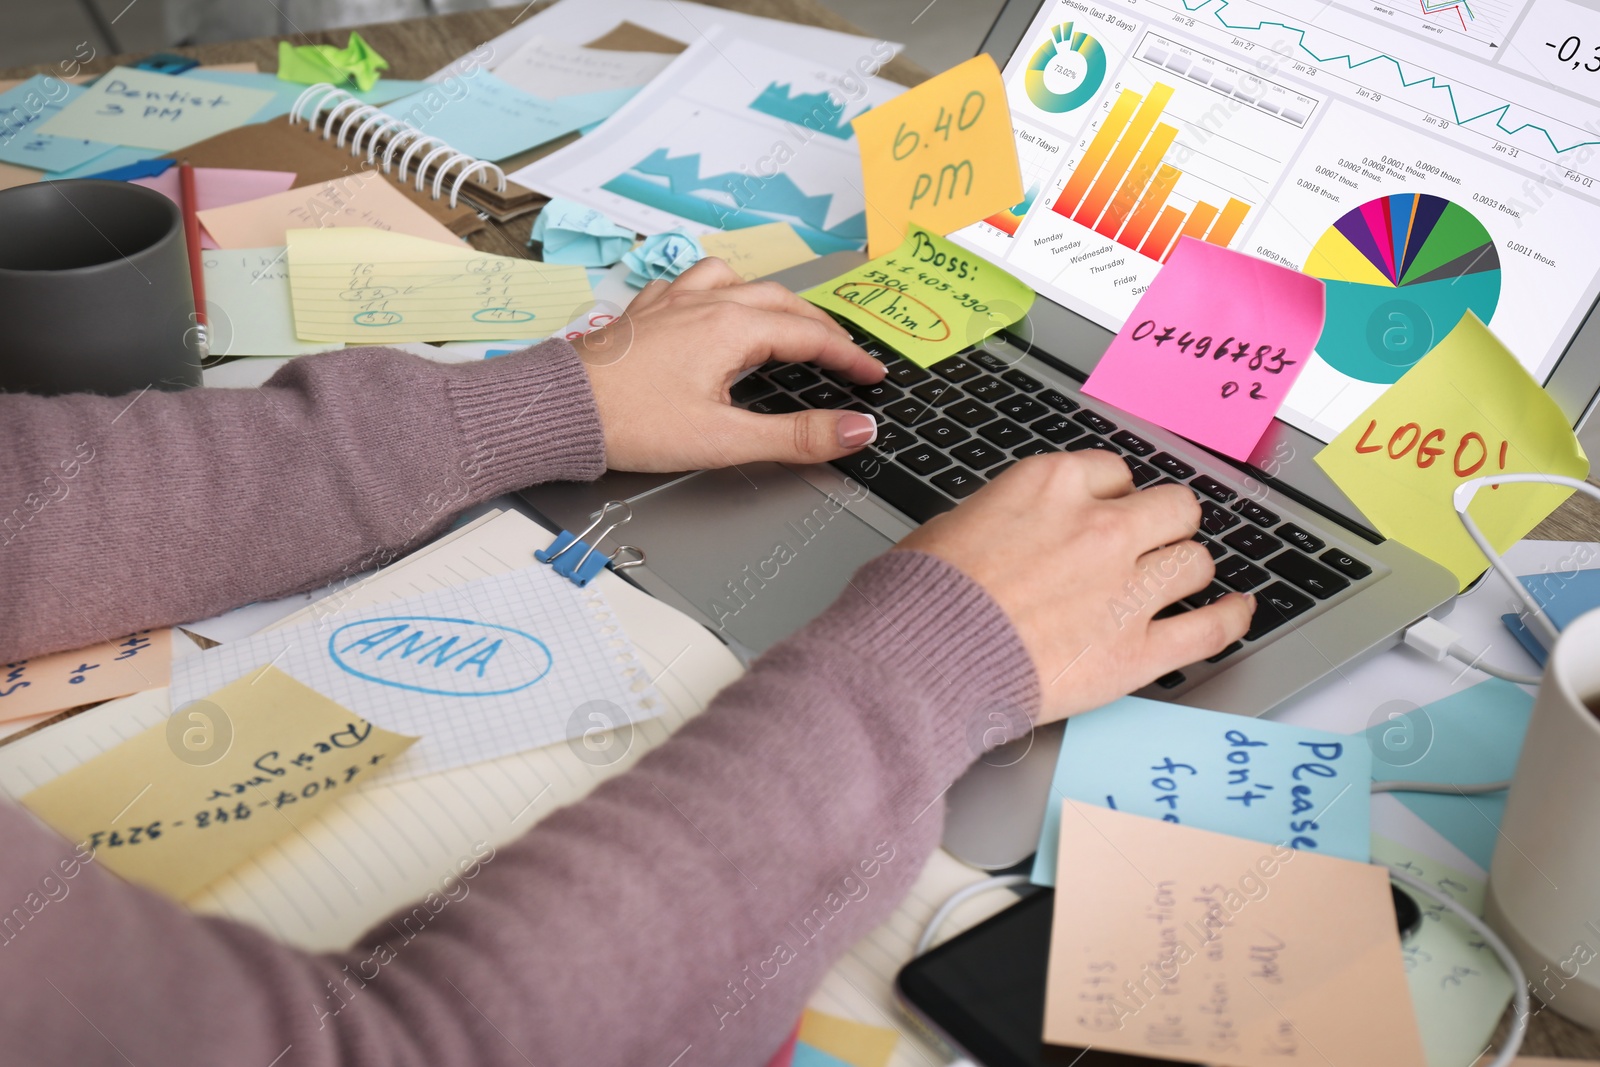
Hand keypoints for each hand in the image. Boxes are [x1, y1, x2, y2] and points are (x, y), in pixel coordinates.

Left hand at [574, 258, 885, 472]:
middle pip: (780, 301)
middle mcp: (705, 303)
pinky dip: (714, 289)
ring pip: (735, 279)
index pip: (809, 336)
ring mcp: (671, 302)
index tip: (873, 375)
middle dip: (818, 325)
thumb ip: (797, 436)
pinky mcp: (643, 313)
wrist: (561, 411)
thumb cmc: (634, 424)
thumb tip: (856, 429)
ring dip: (767, 296)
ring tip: (783, 317)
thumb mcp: (726, 439)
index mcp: (732, 328)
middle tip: (842, 353)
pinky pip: (688, 283)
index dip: (849, 357)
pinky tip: (708, 306)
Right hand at [897, 451, 1253, 722]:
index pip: (1114, 472)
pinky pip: (1209, 629)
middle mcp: (1101, 528)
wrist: (922, 656)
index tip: (1107, 511)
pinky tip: (1236, 612)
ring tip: (1178, 581)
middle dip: (1163, 524)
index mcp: (1053, 486)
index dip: (1112, 495)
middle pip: (1173, 508)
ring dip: (1186, 569)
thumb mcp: (956, 524)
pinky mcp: (1135, 651)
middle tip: (1151, 542)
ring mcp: (1125, 590)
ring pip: (1196, 561)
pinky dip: (1230, 619)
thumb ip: (1009, 516)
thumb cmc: (923, 595)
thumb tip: (1019, 529)